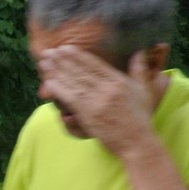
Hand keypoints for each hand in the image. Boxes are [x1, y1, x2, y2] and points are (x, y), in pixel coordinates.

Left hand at [38, 47, 157, 155]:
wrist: (137, 142)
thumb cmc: (141, 118)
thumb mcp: (144, 90)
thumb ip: (139, 70)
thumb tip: (140, 52)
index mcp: (119, 81)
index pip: (95, 64)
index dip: (78, 55)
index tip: (66, 47)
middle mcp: (107, 88)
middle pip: (80, 71)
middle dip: (62, 60)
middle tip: (49, 51)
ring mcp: (97, 101)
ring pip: (73, 82)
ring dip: (56, 71)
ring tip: (44, 62)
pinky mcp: (88, 113)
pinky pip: (70, 97)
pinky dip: (58, 88)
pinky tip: (48, 81)